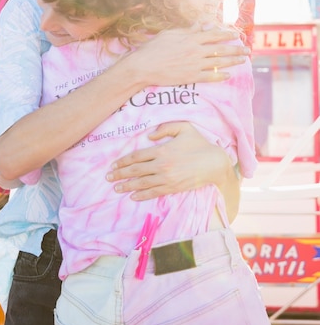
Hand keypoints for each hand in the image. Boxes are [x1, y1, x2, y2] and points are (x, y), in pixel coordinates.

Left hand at [106, 121, 230, 198]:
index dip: (123, 161)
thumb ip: (165, 128)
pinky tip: (133, 196)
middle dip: (120, 174)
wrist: (215, 163)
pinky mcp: (173, 187)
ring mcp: (167, 178)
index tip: (113, 165)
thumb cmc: (199, 143)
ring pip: (142, 183)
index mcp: (162, 150)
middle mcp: (161, 165)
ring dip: (127, 186)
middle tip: (108, 178)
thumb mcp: (184, 128)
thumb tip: (150, 136)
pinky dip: (142, 195)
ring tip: (116, 188)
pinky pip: (154, 192)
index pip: (136, 156)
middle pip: (135, 170)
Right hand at [123, 25, 248, 86]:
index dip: (227, 35)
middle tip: (247, 50)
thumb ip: (187, 30)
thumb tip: (200, 25)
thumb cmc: (152, 49)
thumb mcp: (169, 34)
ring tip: (243, 60)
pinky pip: (210, 76)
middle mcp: (195, 51)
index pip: (214, 35)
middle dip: (236, 49)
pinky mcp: (191, 77)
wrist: (143, 67)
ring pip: (219, 62)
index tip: (236, 35)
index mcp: (190, 39)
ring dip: (233, 61)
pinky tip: (228, 75)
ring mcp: (194, 65)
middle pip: (221, 49)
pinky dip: (221, 75)